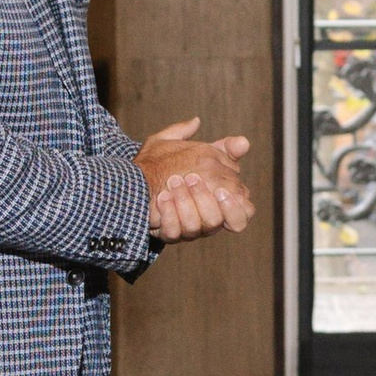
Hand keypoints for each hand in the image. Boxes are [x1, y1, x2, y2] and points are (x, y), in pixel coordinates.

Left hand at [138, 118, 254, 240]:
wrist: (131, 177)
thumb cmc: (163, 162)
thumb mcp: (192, 148)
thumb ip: (220, 147)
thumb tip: (244, 142)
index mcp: (217, 202)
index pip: (242, 211)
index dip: (236, 204)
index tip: (223, 188)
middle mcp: (206, 219)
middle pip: (220, 220)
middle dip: (208, 200)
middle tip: (193, 179)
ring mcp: (186, 229)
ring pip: (198, 227)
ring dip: (186, 203)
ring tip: (172, 182)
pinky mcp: (167, 233)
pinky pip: (173, 231)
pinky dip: (169, 214)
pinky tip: (161, 198)